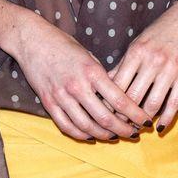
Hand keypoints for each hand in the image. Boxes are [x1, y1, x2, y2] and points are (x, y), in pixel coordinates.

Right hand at [6, 11, 152, 142]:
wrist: (32, 40)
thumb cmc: (63, 45)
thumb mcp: (89, 56)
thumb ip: (102, 77)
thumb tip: (119, 97)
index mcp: (92, 72)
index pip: (120, 100)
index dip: (136, 115)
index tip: (145, 122)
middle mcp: (77, 86)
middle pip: (105, 118)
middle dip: (123, 130)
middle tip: (134, 134)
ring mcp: (61, 96)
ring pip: (87, 126)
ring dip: (104, 135)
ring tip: (115, 137)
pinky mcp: (48, 103)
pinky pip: (66, 126)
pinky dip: (81, 135)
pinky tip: (92, 136)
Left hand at [108, 0, 177, 132]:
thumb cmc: (161, 32)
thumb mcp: (138, 44)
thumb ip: (124, 65)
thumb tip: (106, 84)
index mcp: (135, 53)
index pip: (117, 84)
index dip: (110, 103)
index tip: (107, 114)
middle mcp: (151, 61)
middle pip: (133, 97)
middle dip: (125, 116)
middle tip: (121, 126)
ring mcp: (169, 69)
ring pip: (153, 103)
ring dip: (145, 120)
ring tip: (139, 128)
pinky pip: (174, 102)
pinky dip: (166, 118)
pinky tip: (161, 127)